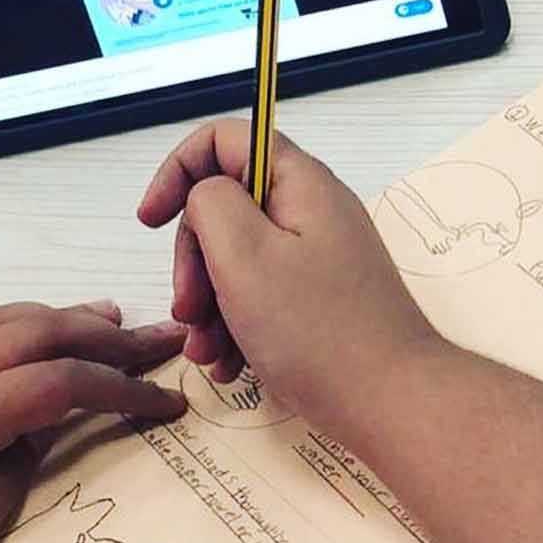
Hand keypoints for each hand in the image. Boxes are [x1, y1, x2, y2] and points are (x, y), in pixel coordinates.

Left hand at [0, 300, 187, 542]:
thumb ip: (11, 475)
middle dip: (112, 334)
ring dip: (68, 314)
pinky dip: (11, 312)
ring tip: (114, 315)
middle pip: (43, 331)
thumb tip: (45, 429)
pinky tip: (31, 317)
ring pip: (7, 315)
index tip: (166, 403)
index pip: (63, 383)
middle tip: (163, 338)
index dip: (122, 389)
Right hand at [137, 119, 444, 432]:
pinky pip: (264, 296)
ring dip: (211, 304)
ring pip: (240, 260)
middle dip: (194, 260)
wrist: (391, 403)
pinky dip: (238, 327)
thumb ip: (211, 204)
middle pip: (227, 208)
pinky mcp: (322, 298)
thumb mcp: (244, 256)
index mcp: (300, 184)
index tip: (151, 220)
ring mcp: (319, 256)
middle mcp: (313, 211)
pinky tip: (229, 366)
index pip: (227, 139)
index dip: (179, 170)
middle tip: (188, 310)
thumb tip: (203, 193)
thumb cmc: (319, 332)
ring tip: (207, 352)